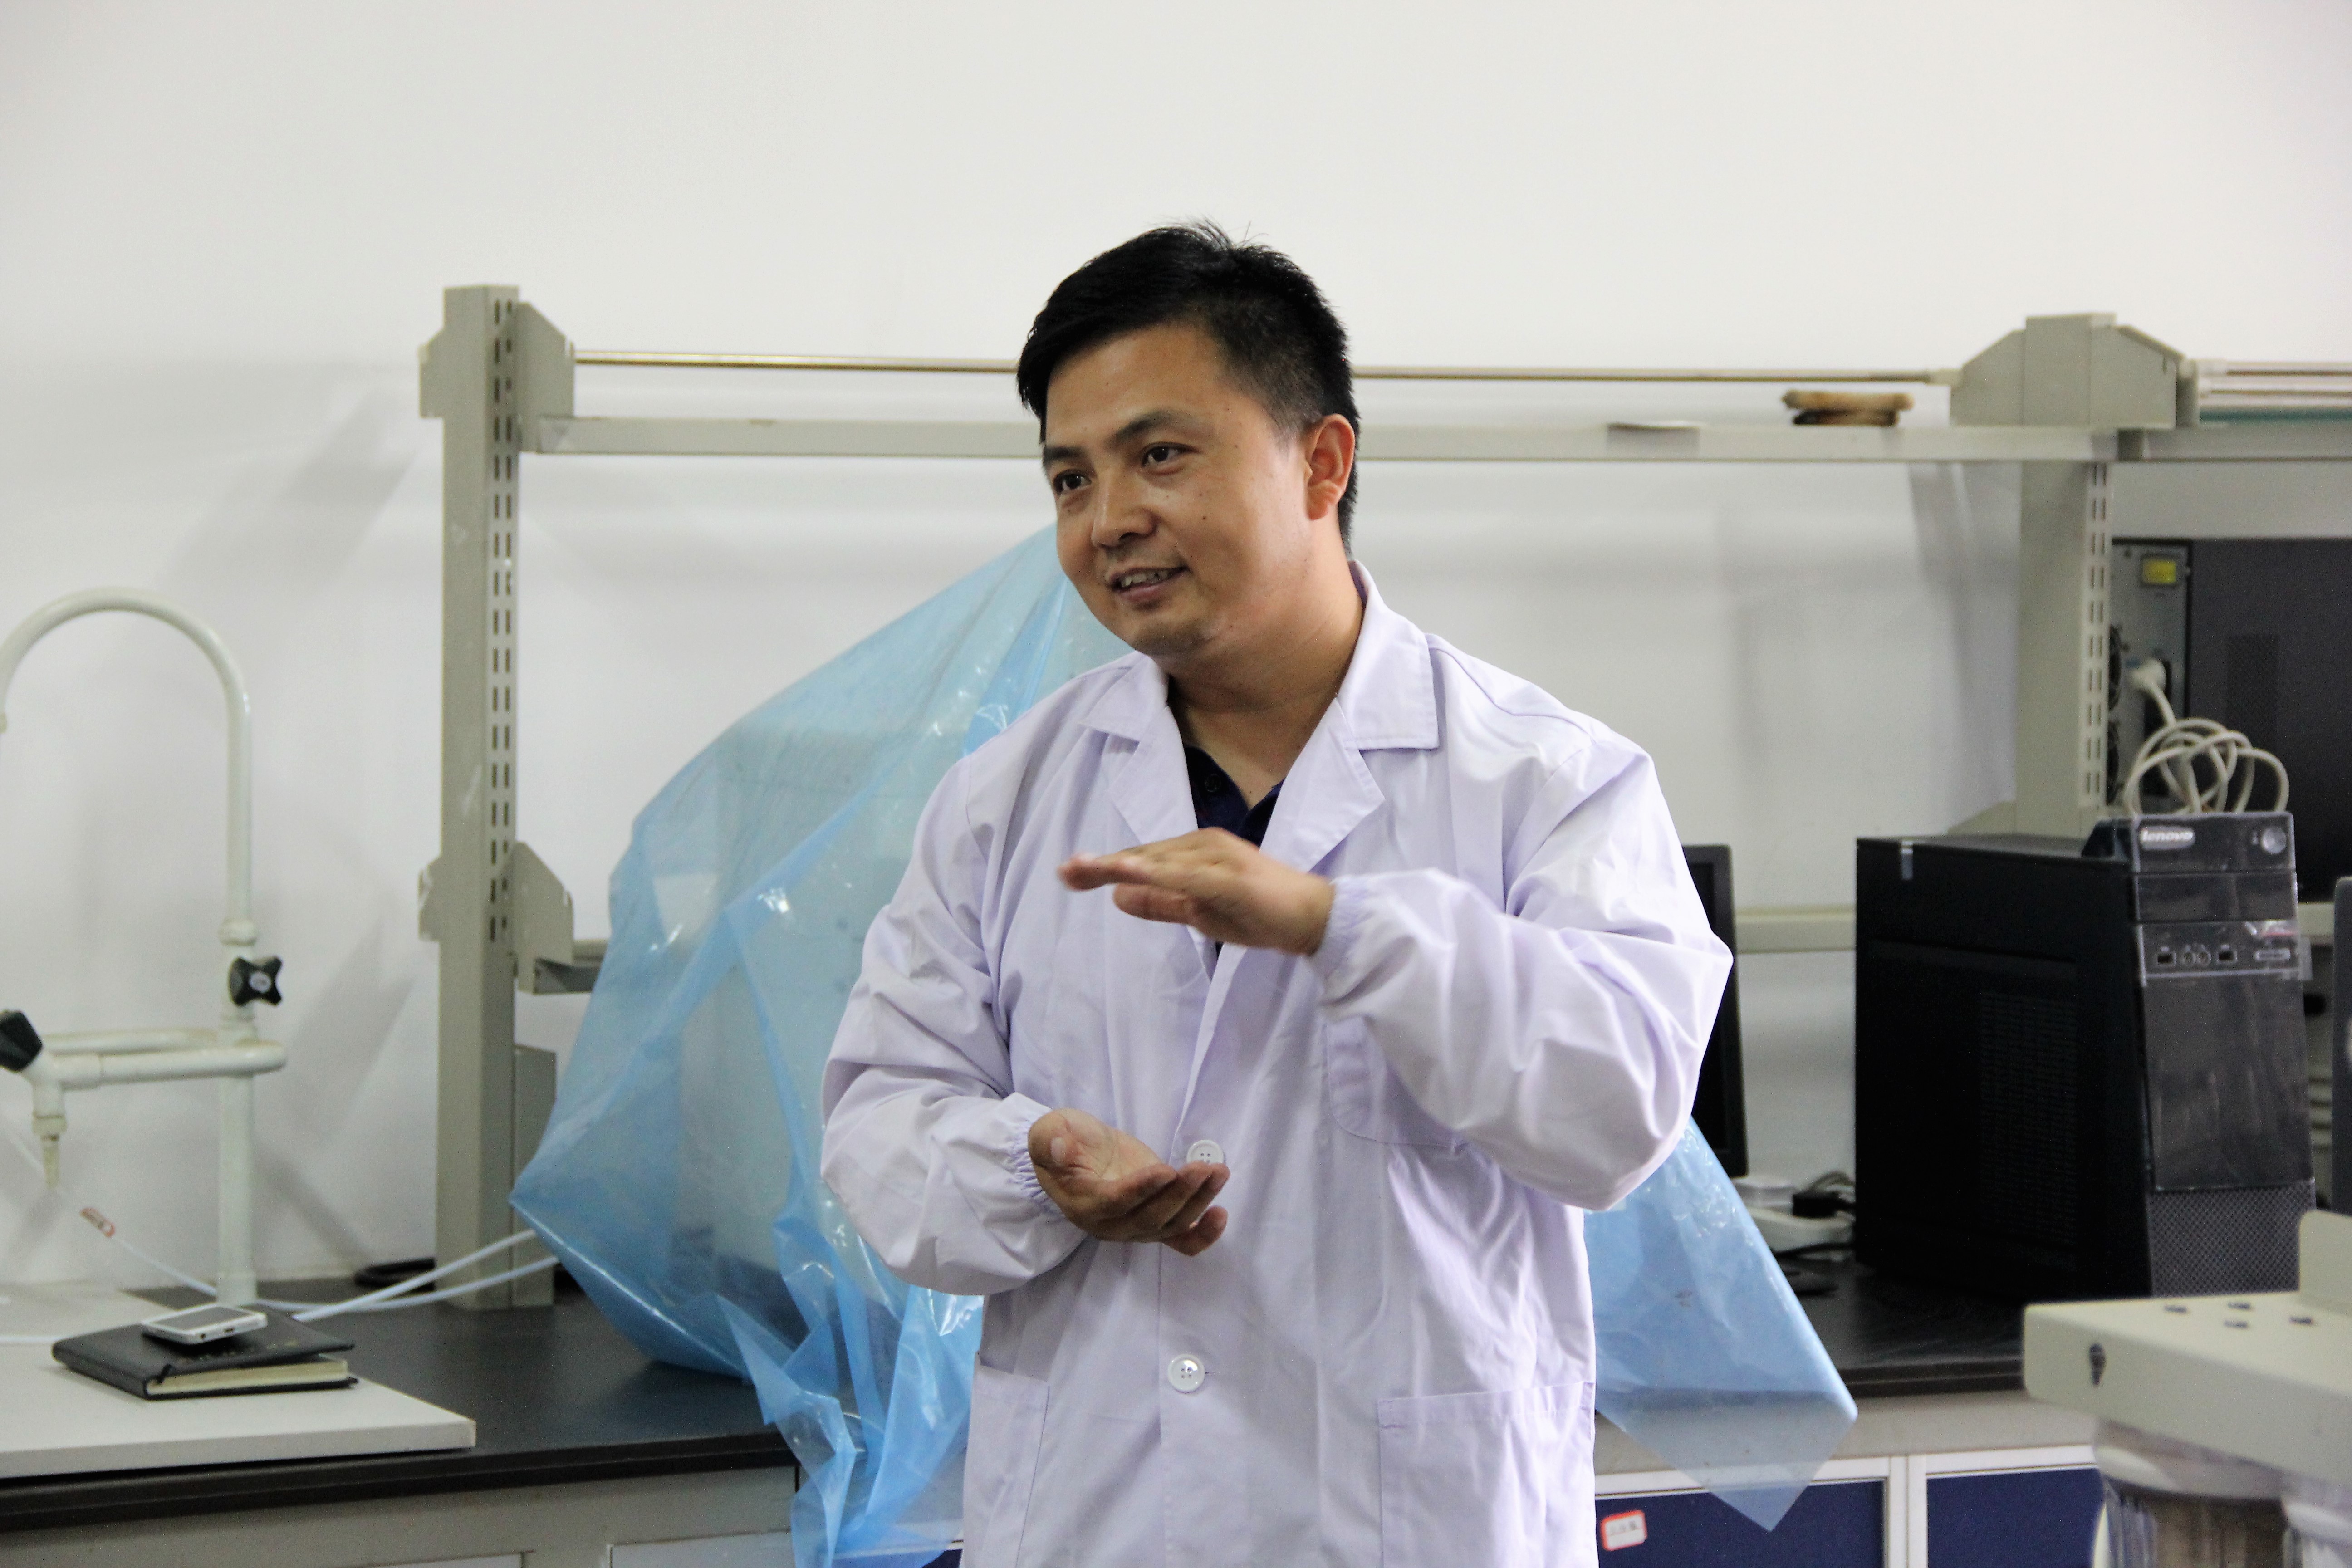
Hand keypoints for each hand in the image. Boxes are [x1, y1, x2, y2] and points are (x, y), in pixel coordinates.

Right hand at [1029, 1107, 1228, 1256]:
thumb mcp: (1049, 1131)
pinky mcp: (1154, 1221)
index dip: (1141, 1189)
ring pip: (1170, 1225)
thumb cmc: (1062, 1140)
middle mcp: (1109, 1224)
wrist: (1076, 1152)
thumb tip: (1060, 1149)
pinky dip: (1202, 1234)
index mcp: (1082, 1203)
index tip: (1166, 1170)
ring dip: (1198, 1202)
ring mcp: (1134, 1227)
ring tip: (1218, 1173)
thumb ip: (1052, 1141)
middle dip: (1179, 1194)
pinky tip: (1220, 1215)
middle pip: (1149, 1218)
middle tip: (1202, 1168)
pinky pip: (1180, 1240)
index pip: (1114, 1202)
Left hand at [1059, 829, 1335, 954]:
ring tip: (1083, 869)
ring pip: (1161, 862)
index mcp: (1196, 853)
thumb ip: (1161, 902)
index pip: (1143, 859)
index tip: (1069, 874)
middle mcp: (1204, 846)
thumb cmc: (1258, 912)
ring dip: (1122, 864)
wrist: (1312, 918)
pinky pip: (1189, 876)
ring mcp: (1219, 859)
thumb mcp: (1198, 912)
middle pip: (1145, 855)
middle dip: (1103, 864)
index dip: (1105, 866)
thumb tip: (1117, 895)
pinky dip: (1159, 874)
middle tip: (1064, 872)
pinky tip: (1130, 874)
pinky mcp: (1232, 878)